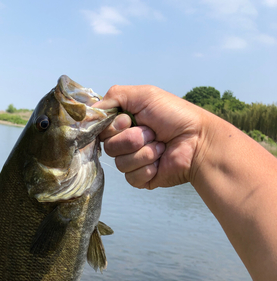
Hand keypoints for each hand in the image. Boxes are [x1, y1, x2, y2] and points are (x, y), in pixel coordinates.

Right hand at [93, 85, 209, 189]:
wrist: (198, 141)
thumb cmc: (175, 115)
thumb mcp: (144, 95)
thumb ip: (114, 96)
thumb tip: (90, 109)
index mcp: (124, 123)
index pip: (101, 129)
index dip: (114, 126)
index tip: (130, 120)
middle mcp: (126, 142)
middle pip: (108, 147)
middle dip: (132, 138)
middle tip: (152, 132)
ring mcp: (133, 161)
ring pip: (120, 163)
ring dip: (144, 153)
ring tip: (160, 146)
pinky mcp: (141, 179)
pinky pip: (131, 178)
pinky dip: (148, 168)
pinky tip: (160, 162)